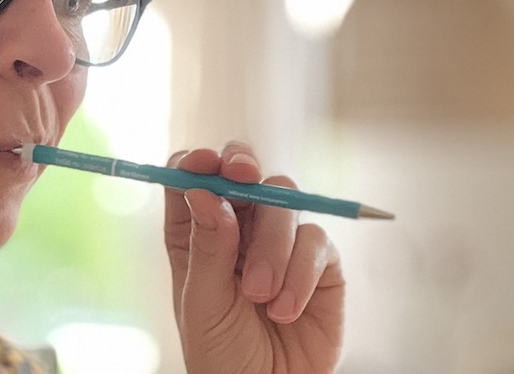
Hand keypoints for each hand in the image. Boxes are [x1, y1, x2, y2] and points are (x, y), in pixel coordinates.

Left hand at [164, 142, 344, 372]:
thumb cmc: (222, 352)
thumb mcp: (202, 302)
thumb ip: (207, 248)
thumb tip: (203, 193)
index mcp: (196, 230)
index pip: (194, 177)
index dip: (197, 162)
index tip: (201, 162)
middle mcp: (237, 225)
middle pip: (242, 170)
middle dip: (240, 164)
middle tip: (239, 174)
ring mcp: (280, 240)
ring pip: (281, 200)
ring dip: (269, 244)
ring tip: (257, 295)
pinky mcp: (319, 262)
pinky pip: (315, 241)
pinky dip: (299, 274)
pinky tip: (284, 310)